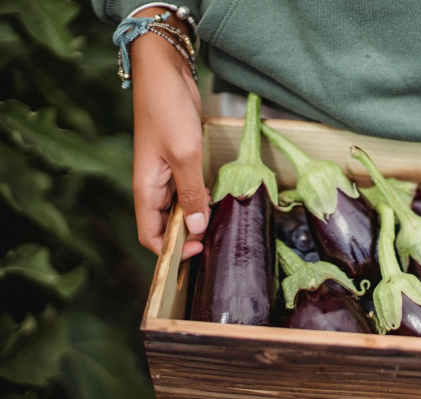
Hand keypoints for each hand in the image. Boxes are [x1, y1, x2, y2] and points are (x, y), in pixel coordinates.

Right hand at [130, 8, 208, 258]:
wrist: (165, 71)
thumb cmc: (168, 110)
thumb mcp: (184, 154)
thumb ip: (190, 193)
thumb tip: (195, 228)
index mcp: (145, 189)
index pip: (150, 235)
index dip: (171, 250)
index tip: (198, 251)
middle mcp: (153, 186)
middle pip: (166, 225)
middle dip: (187, 238)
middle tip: (215, 242)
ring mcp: (166, 173)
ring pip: (179, 209)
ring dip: (196, 219)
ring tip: (220, 226)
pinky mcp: (179, 161)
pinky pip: (188, 190)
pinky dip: (201, 199)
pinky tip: (218, 201)